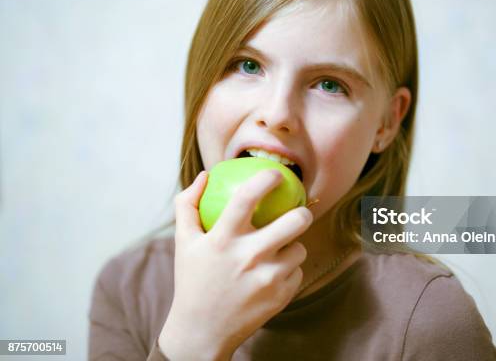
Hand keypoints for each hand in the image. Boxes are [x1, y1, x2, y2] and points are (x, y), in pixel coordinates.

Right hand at [159, 169, 312, 359]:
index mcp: (222, 239)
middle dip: (303, 211)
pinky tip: (273, 273)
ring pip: (300, 248)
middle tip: (299, 212)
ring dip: (292, 245)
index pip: (247, 197)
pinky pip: (297, 271)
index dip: (266, 179)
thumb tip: (205, 175)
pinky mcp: (281, 296)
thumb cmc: (192, 280)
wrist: (202, 331)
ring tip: (278, 249)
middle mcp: (247, 257)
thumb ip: (188, 204)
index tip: (276, 173)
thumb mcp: (183, 242)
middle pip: (295, 221)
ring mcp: (267, 279)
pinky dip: (289, 270)